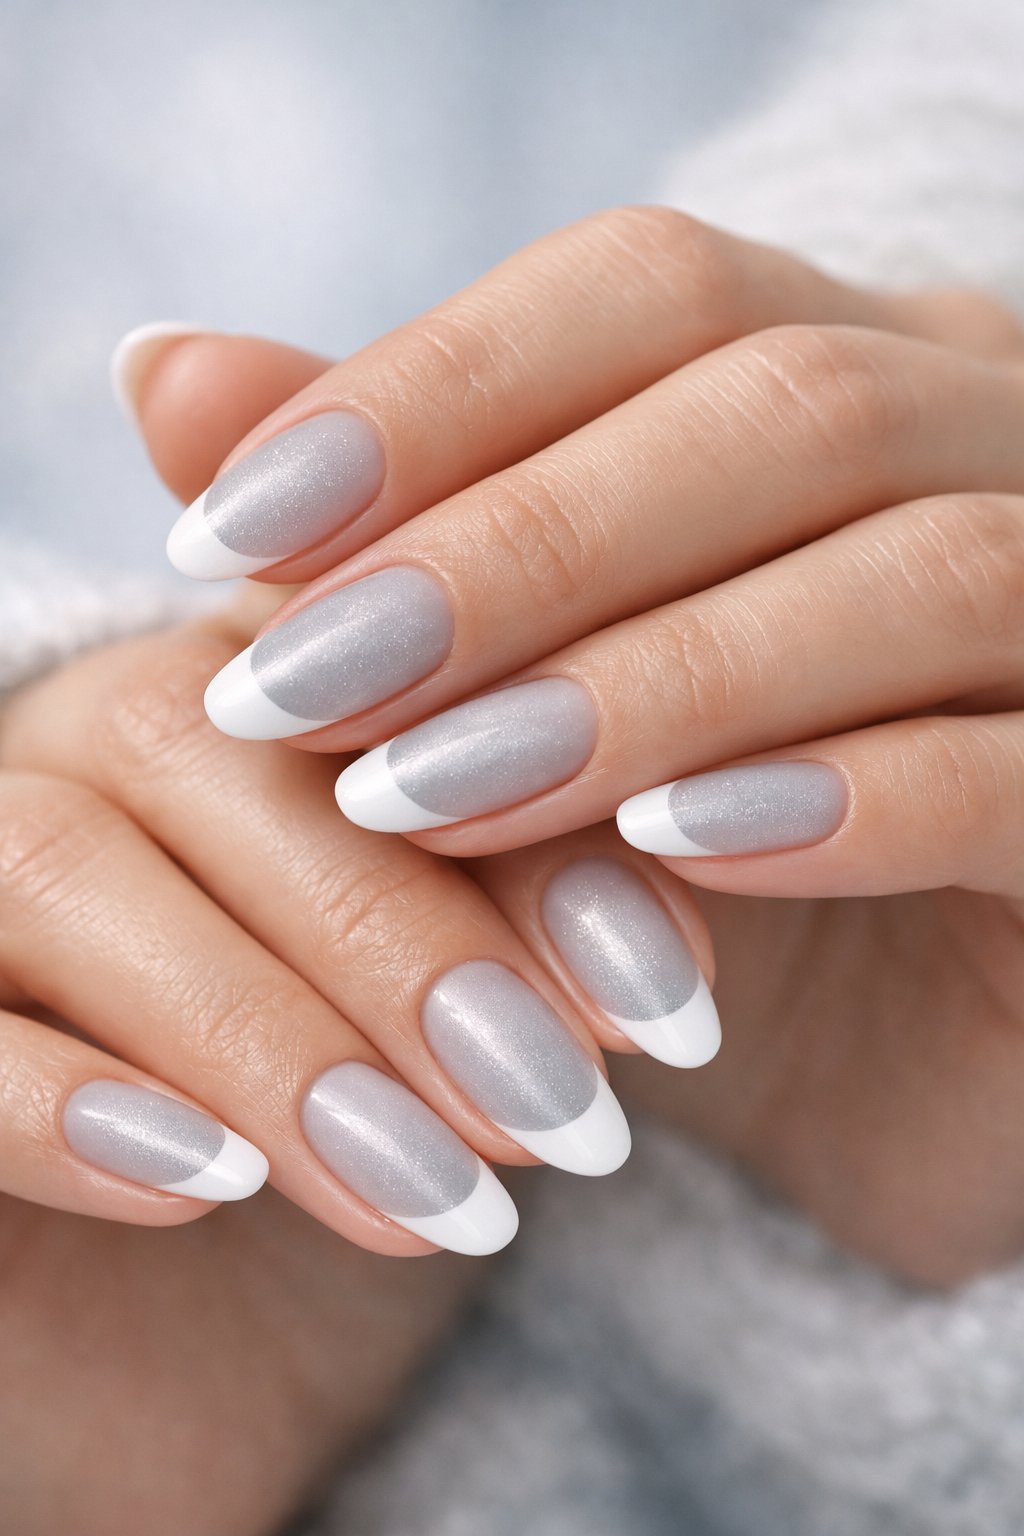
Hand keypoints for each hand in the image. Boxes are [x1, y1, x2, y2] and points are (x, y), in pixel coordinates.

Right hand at [0, 599, 711, 1530]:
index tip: (666, 1004)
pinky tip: (202, 1184)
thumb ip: (551, 939)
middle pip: (212, 754)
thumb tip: (653, 971)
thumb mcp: (481, 1009)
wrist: (202, 1291)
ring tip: (428, 1192)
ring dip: (261, 1034)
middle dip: (406, 946)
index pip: (383, 678)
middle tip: (553, 1116)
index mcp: (248, 681)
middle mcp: (91, 733)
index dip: (530, 825)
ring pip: (63, 869)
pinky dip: (58, 1102)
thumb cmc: (370, 1104)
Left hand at [129, 207, 1023, 1284]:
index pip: (654, 290)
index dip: (436, 388)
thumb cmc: (704, 848)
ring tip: (437, 791)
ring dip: (650, 681)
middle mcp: (993, 446)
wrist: (905, 1053)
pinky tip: (675, 851)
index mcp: (852, 371)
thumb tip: (169, 380)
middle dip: (515, 548)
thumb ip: (389, 532)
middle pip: (779, 407)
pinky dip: (842, 800)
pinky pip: (1015, 768)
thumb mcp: (537, 685)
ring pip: (913, 570)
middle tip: (302, 684)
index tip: (227, 528)